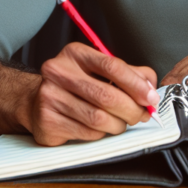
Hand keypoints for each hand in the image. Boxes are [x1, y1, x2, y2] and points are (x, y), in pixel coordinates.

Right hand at [30, 42, 158, 146]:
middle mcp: (58, 71)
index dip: (136, 84)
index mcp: (75, 54)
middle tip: (141, 115)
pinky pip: (87, 133)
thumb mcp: (99, 71)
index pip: (112, 65)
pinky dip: (101, 134)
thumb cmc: (75, 86)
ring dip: (118, 125)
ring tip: (121, 123)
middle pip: (106, 95)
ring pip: (98, 118)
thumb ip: (129, 74)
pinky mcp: (47, 122)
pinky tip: (100, 128)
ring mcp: (49, 97)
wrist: (36, 102)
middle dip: (132, 109)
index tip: (151, 98)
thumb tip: (151, 87)